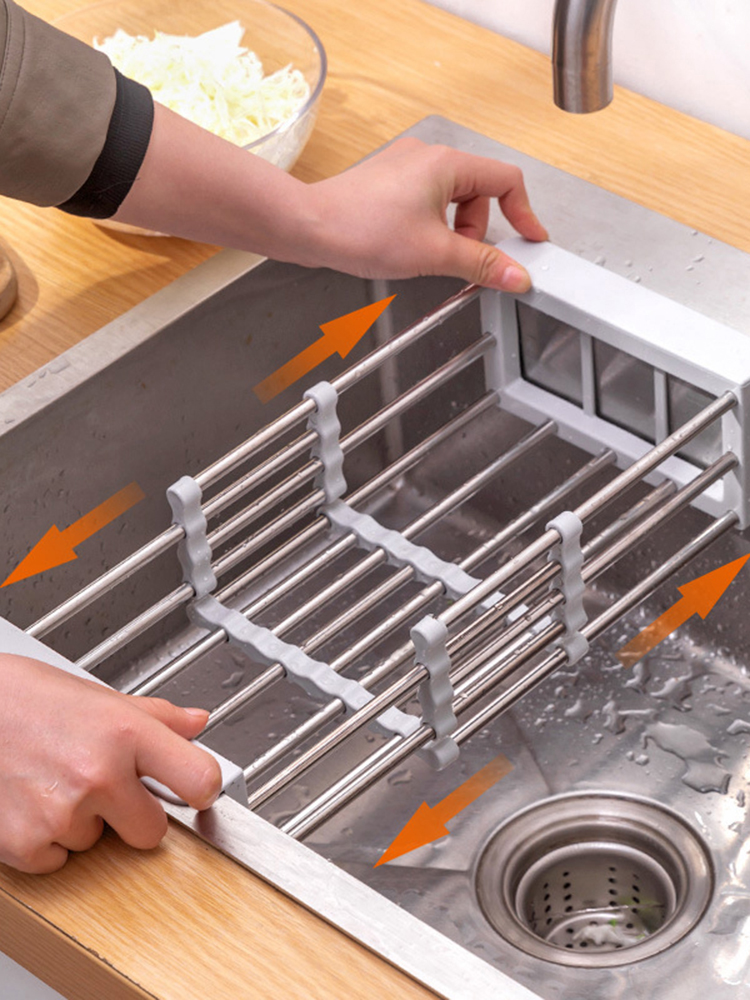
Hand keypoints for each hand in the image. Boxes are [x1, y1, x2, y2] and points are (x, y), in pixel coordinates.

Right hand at [0, 655, 220, 873]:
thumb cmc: (29, 699)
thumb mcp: (102, 698)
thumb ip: (157, 716)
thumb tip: (197, 723)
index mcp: (126, 732)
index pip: (200, 778)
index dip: (204, 790)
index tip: (198, 792)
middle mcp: (99, 773)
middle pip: (153, 832)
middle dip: (134, 816)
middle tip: (104, 785)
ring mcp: (64, 812)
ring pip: (98, 845)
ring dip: (83, 823)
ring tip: (56, 780)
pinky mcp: (27, 843)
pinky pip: (58, 861)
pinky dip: (47, 841)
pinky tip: (34, 802)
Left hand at [305, 137, 548, 290]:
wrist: (309, 227)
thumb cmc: (361, 229)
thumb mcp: (434, 254)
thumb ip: (482, 265)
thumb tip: (516, 275)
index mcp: (447, 163)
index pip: (507, 181)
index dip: (524, 213)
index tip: (529, 240)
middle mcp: (427, 156)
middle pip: (478, 194)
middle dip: (475, 232)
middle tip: (457, 258)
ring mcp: (405, 167)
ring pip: (451, 201)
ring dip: (450, 232)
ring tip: (425, 254)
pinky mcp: (388, 182)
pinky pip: (426, 203)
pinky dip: (429, 227)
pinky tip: (407, 246)